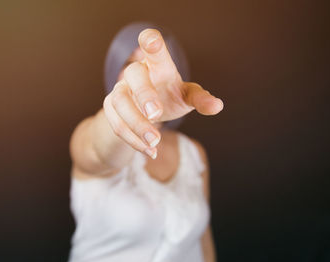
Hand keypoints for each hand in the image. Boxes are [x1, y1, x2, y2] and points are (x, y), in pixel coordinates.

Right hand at [103, 29, 222, 158]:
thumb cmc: (170, 96)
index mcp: (158, 65)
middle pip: (133, 75)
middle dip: (144, 94)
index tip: (151, 42)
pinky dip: (133, 140)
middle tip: (157, 115)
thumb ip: (200, 100)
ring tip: (155, 142)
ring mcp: (120, 90)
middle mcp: (136, 73)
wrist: (146, 112)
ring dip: (136, 123)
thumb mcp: (187, 97)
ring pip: (119, 102)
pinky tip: (150, 151)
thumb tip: (218, 106)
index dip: (151, 42)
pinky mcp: (111, 108)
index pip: (152, 47)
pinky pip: (116, 124)